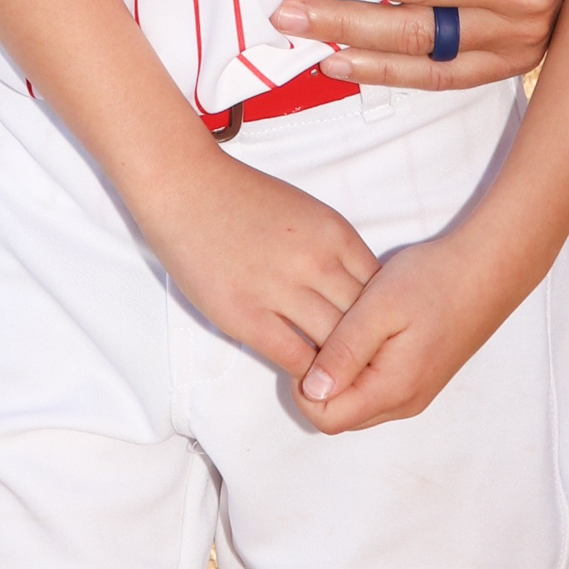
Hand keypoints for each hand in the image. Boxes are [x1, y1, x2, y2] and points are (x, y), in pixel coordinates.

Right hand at [141, 143, 377, 384]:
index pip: (381, 292)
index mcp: (334, 234)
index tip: (379, 338)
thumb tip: (358, 292)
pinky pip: (294, 357)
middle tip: (371, 373)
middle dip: (369, 349)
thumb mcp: (305, 211)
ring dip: (340, 367)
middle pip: (364, 322)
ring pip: (334, 345)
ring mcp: (280, 289)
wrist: (184, 186)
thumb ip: (335, 249)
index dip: (384, 320)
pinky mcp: (246, 314)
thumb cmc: (242, 196)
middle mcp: (315, 262)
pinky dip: (307, 373)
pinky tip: (309, 377)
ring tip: (344, 383)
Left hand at [294, 234, 513, 431]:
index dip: (304, 386)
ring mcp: (414, 393)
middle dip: (320, 381)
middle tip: (325, 331)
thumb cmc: (431, 282)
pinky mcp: (420, 378)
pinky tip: (365, 328)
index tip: (308, 342)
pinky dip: (360, 367)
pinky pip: (376, 387)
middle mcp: (404, 402)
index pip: (326, 418)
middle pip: (341, 414)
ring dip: (341, 373)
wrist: (484, 270)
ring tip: (345, 325)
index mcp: (392, 390)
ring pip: (358, 402)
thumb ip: (344, 352)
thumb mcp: (378, 309)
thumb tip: (312, 391)